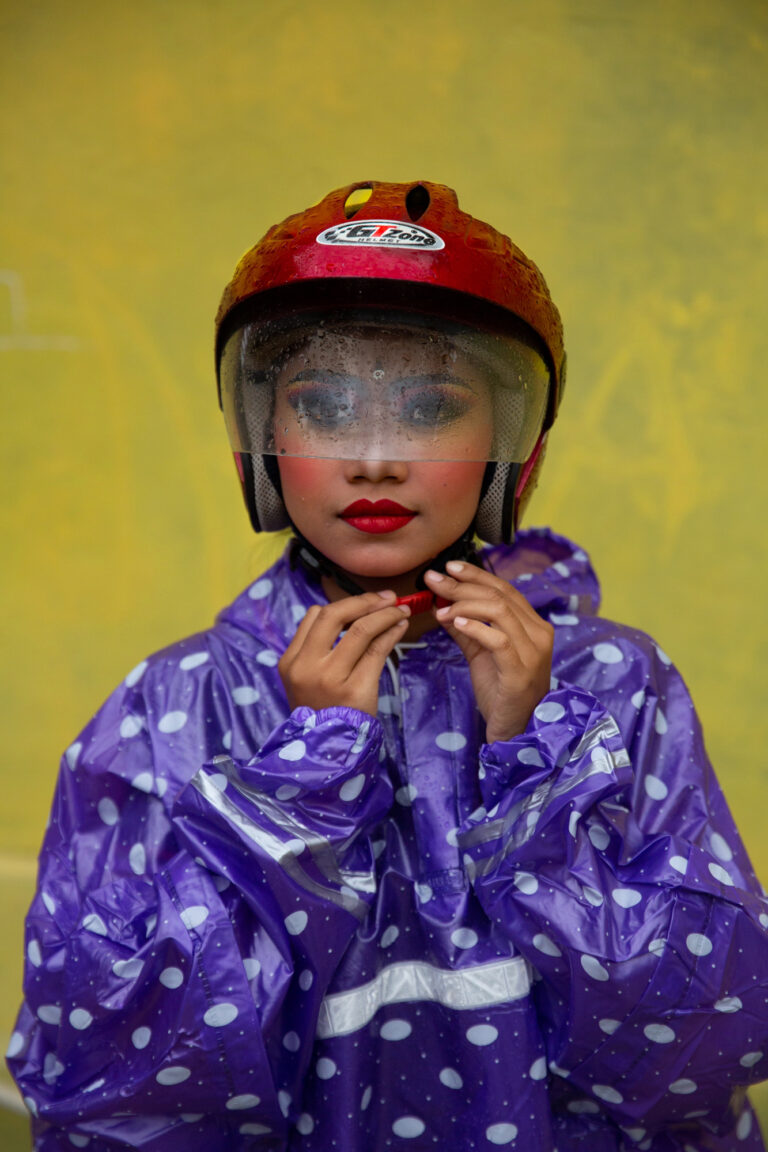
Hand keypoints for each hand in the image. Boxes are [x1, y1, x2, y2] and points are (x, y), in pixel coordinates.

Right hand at [279, 592, 410, 716]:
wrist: (327, 754)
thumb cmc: (322, 714)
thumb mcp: (307, 681)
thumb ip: (319, 651)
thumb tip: (355, 614)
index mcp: (290, 661)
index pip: (314, 616)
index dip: (344, 604)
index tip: (366, 602)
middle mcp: (306, 666)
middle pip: (334, 615)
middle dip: (364, 601)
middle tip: (387, 597)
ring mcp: (330, 678)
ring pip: (360, 629)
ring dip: (384, 614)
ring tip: (400, 610)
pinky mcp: (355, 689)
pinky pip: (377, 651)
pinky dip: (391, 633)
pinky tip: (400, 628)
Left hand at [425, 562, 553, 742]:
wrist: (514, 729)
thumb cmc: (500, 690)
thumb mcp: (480, 653)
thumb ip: (465, 627)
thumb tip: (441, 602)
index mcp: (533, 625)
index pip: (504, 589)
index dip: (476, 575)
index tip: (448, 568)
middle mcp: (539, 633)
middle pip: (499, 596)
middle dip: (462, 586)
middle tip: (433, 582)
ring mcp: (533, 652)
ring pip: (499, 611)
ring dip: (464, 605)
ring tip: (440, 610)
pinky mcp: (520, 671)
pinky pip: (498, 639)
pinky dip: (475, 628)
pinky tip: (455, 624)